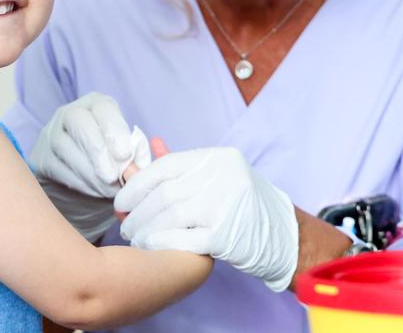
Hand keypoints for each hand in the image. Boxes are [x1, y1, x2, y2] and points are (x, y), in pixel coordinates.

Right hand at [30, 92, 148, 240]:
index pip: (103, 108)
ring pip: (67, 148)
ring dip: (91, 173)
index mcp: (95, 104)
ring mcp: (51, 134)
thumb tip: (138, 164)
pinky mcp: (41, 157)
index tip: (125, 154)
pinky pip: (58, 169)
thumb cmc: (110, 156)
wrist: (77, 173)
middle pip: (80, 123)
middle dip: (98, 151)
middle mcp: (69, 113)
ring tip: (109, 190)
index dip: (115, 129)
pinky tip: (95, 191)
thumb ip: (134, 152)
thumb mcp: (124, 148)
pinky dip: (80, 183)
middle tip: (114, 176)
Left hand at [114, 146, 298, 291]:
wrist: (282, 236)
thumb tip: (142, 156)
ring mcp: (226, 206)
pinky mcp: (227, 236)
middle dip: (138, 211)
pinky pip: (183, 239)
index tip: (121, 200)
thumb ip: (180, 168)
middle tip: (124, 225)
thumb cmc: (241, 205)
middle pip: (165, 194)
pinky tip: (151, 247)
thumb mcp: (216, 177)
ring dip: (145, 229)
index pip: (165, 167)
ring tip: (135, 238)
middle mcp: (223, 178)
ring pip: (170, 216)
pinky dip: (162, 243)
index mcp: (218, 159)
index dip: (137, 184)